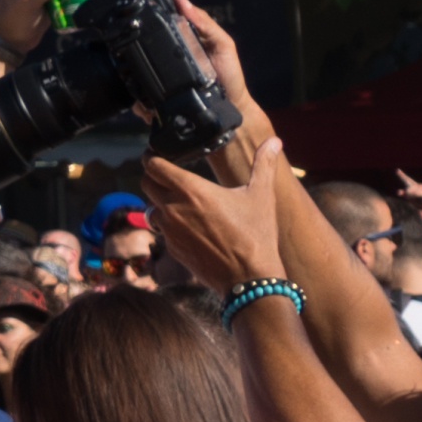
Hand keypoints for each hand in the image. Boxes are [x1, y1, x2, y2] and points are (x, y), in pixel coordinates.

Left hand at [135, 134, 279, 293]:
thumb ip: (264, 165)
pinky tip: (190, 225)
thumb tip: (274, 141)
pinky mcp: (172, 250)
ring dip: (161, 201)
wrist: (249, 279)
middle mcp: (173, 208)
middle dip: (154, 176)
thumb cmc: (255, 234)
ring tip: (180, 199)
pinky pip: (162, 230)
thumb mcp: (261, 195)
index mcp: (190, 190)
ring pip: (152, 208)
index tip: (160, 154)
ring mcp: (169, 231)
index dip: (153, 158)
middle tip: (169, 174)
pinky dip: (170, 224)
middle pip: (146, 183)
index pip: (154, 166)